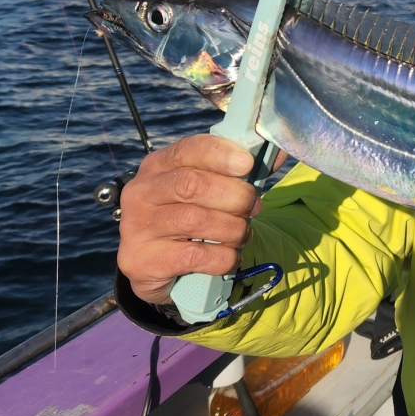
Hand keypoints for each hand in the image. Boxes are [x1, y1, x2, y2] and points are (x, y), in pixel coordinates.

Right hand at [117, 135, 280, 304]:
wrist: (155, 266)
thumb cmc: (189, 216)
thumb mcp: (208, 188)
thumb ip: (239, 172)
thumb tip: (276, 153)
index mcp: (157, 165)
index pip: (187, 149)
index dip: (220, 154)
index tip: (247, 164)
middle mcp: (142, 192)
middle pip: (192, 184)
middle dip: (235, 195)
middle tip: (254, 206)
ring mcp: (137, 227)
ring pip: (196, 220)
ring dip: (233, 228)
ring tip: (242, 234)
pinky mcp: (144, 261)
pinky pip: (195, 256)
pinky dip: (223, 257)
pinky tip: (229, 256)